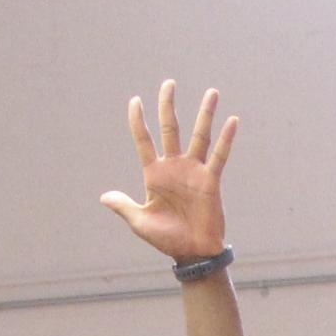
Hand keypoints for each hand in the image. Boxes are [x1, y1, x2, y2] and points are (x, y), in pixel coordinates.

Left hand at [98, 81, 234, 264]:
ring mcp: (193, 171)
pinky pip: (219, 156)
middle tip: (169, 83)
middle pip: (170, 129)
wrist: (192, 253)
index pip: (143, 141)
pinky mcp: (211, 180)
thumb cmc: (166, 239)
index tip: (135, 100)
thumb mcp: (140, 222)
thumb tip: (104, 197)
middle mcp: (174, 167)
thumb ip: (123, 206)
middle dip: (168, 106)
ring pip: (199, 136)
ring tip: (212, 92)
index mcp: (154, 174)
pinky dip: (226, 139)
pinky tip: (232, 121)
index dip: (138, 121)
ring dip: (205, 114)